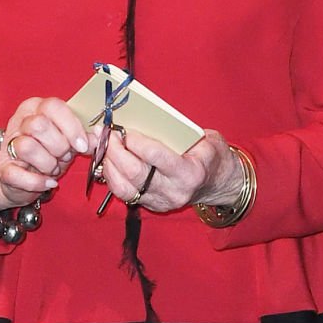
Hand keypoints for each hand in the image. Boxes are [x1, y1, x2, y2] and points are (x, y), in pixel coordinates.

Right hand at [0, 97, 89, 209]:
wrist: (19, 179)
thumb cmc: (46, 155)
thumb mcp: (67, 142)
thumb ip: (83, 138)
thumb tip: (99, 137)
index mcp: (36, 108)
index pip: (53, 106)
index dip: (71, 127)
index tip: (82, 145)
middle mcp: (20, 122)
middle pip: (38, 125)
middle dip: (59, 146)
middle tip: (64, 157)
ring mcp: (8, 144)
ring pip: (27, 147)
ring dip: (48, 164)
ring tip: (53, 169)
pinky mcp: (2, 168)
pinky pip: (18, 174)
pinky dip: (38, 182)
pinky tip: (47, 183)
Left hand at [93, 127, 244, 214]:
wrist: (218, 183)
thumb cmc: (211, 156)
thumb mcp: (207, 139)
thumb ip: (182, 132)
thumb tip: (150, 117)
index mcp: (189, 173)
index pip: (156, 157)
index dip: (136, 141)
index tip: (125, 129)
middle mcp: (173, 191)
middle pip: (134, 173)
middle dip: (116, 151)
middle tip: (108, 134)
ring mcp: (160, 201)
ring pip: (123, 187)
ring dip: (109, 165)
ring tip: (104, 146)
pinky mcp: (150, 205)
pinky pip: (123, 193)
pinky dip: (112, 176)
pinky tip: (109, 161)